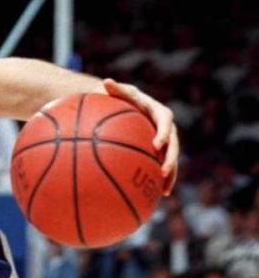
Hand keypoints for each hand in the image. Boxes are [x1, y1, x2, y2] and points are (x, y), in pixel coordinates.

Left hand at [100, 79, 178, 194]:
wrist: (125, 106)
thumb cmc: (118, 99)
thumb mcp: (116, 94)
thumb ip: (114, 90)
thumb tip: (105, 82)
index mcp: (157, 112)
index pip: (165, 120)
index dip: (163, 132)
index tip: (157, 145)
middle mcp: (164, 126)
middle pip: (173, 142)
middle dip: (171, 157)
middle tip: (163, 170)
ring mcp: (163, 140)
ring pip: (172, 157)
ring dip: (171, 173)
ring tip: (165, 189)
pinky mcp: (158, 152)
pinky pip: (162, 166)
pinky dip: (162, 180)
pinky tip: (159, 195)